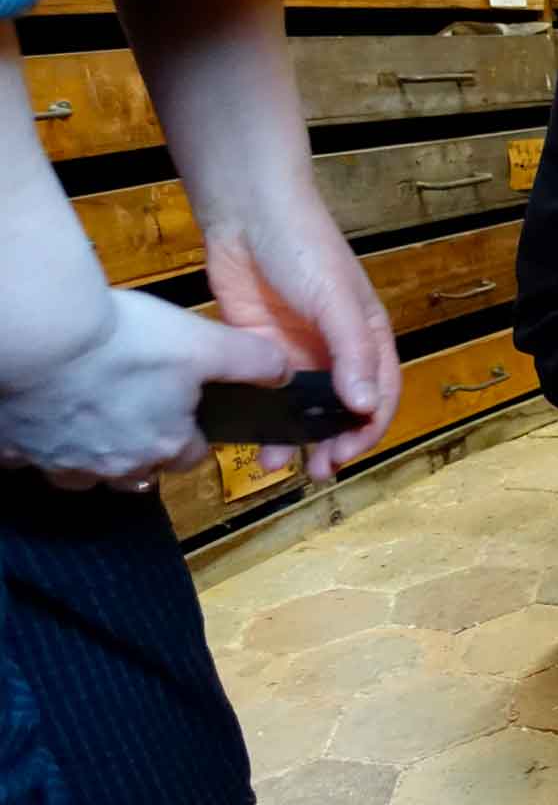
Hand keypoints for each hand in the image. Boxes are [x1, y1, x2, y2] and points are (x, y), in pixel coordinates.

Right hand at [0, 291, 288, 490]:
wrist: (41, 334)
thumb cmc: (129, 339)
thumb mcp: (206, 343)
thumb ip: (252, 361)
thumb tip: (285, 374)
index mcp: (165, 444)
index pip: (191, 455)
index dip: (192, 433)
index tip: (186, 412)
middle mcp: (115, 464)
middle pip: (138, 471)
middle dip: (144, 449)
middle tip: (139, 412)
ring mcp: (61, 460)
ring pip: (83, 471)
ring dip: (91, 453)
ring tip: (93, 419)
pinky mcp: (16, 448)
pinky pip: (28, 455)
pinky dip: (37, 440)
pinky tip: (40, 412)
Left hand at [202, 195, 399, 481]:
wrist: (246, 211)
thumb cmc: (305, 247)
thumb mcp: (336, 300)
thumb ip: (351, 353)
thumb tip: (365, 408)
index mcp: (367, 337)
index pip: (380, 394)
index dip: (369, 429)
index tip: (346, 455)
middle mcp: (335, 350)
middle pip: (342, 408)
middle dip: (333, 443)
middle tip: (316, 471)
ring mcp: (295, 351)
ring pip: (300, 408)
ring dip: (294, 438)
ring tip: (277, 464)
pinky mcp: (257, 348)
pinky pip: (263, 393)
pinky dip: (260, 418)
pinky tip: (248, 436)